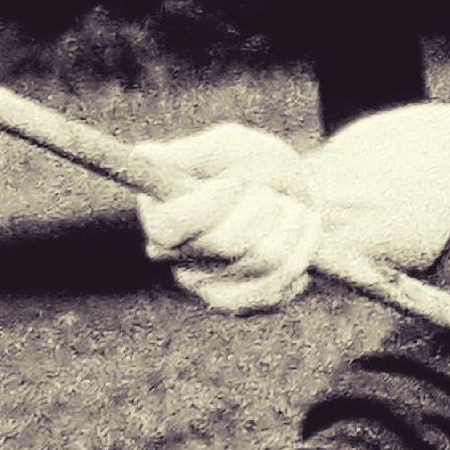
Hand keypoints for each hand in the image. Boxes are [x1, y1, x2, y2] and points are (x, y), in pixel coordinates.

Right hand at [136, 124, 321, 311]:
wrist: (295, 194)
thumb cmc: (252, 166)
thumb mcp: (228, 146)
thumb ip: (195, 152)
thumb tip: (145, 156)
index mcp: (160, 215)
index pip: (170, 226)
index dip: (209, 205)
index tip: (236, 182)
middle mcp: (174, 257)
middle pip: (225, 242)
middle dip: (262, 207)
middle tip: (267, 193)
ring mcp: (207, 285)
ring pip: (264, 260)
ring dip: (291, 224)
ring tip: (289, 209)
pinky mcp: (242, 303)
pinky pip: (281, 286)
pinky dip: (303, 250)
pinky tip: (299, 235)